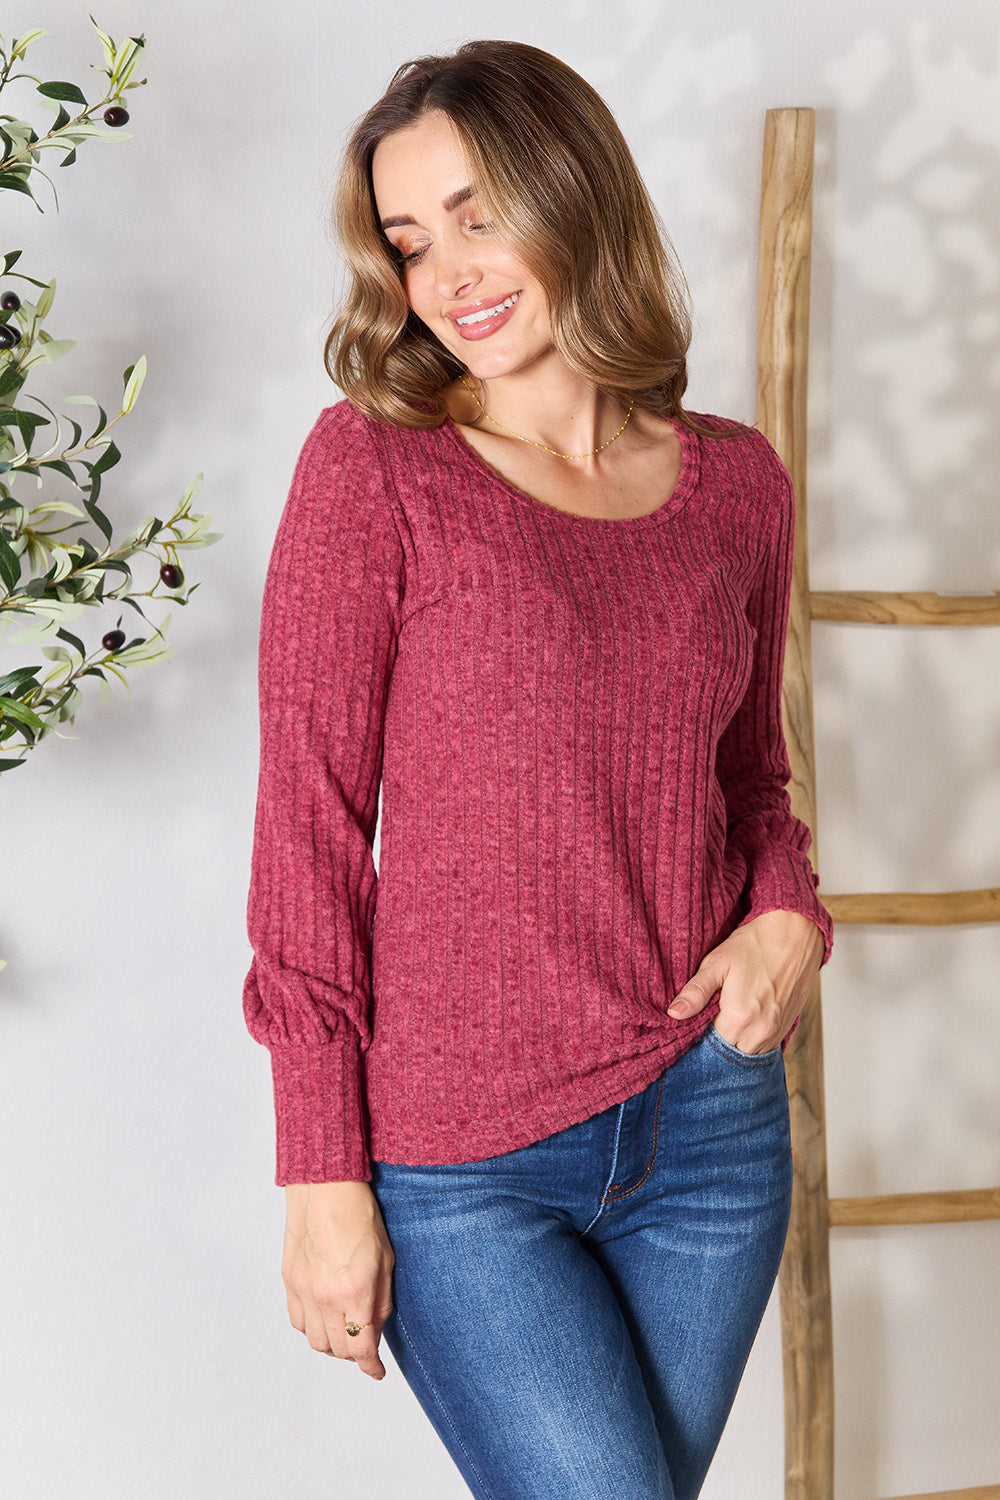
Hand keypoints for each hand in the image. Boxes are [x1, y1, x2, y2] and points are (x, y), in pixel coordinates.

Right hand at [282, 1180, 395, 1380]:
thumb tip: (375, 1330)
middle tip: (364, 1346)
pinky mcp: (289, 1281)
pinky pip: (297, 1322)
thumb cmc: (361, 1217)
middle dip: (355, 1354)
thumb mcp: (386, 1260)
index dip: (371, 1367)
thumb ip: (381, 1300)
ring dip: (332, 1345)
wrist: (326, 1188)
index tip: (377, 1372)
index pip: (361, 1348)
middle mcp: (327, 1298)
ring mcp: (305, 1291)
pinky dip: (311, 1329)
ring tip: (344, 1332)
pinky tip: (323, 1318)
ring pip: (315, 1341)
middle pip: (339, 1350)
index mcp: (356, 1292)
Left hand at [666, 908, 824, 1053]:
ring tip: (728, 1015)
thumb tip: (674, 1014)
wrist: (794, 934)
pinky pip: (763, 1048)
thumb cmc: (754, 945)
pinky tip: (745, 1018)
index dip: (698, 1034)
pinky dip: (750, 1039)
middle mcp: (760, 1032)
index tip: (695, 1020)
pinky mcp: (786, 1029)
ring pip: (745, 1053)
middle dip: (715, 1040)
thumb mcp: (718, 963)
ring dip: (734, 1041)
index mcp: (739, 1018)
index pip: (708, 1045)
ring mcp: (776, 1033)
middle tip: (710, 1015)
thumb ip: (696, 992)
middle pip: (727, 1052)